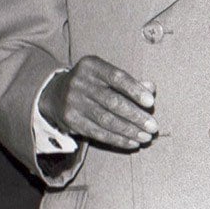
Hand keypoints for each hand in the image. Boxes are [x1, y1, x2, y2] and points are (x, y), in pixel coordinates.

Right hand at [38, 55, 157, 150]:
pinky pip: (98, 133)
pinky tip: (132, 142)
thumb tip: (151, 88)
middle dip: (135, 116)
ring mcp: (73, 102)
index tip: (151, 102)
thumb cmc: (91, 83)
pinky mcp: (71, 120)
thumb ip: (129, 81)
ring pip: (106, 120)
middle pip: (112, 101)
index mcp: (91, 66)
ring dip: (129, 130)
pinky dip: (117, 139)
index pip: (116, 77)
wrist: (55, 94)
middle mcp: (79, 82)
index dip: (134, 90)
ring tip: (145, 137)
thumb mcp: (105, 75)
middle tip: (153, 127)